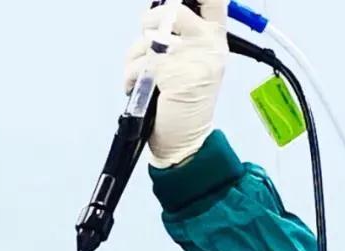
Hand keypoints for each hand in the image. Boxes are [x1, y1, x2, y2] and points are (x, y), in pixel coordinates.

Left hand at [124, 0, 228, 167]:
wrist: (185, 141)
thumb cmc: (183, 104)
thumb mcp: (190, 64)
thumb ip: (180, 37)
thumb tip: (156, 16)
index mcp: (214, 37)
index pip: (214, 0)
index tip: (176, 1)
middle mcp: (207, 44)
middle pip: (173, 11)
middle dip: (150, 21)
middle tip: (148, 42)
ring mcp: (192, 58)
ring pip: (149, 39)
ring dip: (134, 57)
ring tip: (141, 76)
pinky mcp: (173, 74)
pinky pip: (139, 63)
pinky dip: (130, 76)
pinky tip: (137, 88)